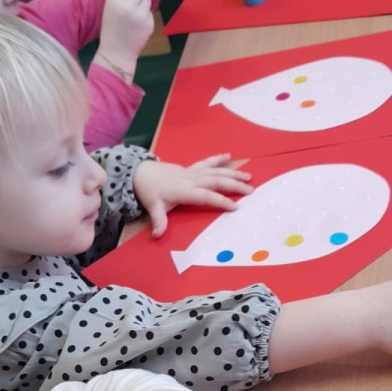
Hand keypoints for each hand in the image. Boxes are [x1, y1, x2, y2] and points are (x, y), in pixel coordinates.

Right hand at [96, 0, 153, 74]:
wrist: (116, 53)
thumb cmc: (111, 28)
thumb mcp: (110, 7)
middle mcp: (127, 5)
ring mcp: (139, 15)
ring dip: (144, 1)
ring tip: (136, 11)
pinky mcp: (148, 23)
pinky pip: (150, 11)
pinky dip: (146, 14)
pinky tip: (139, 23)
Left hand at [133, 155, 252, 237]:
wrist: (141, 173)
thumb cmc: (149, 191)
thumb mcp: (153, 207)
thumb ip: (159, 221)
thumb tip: (157, 235)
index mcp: (184, 191)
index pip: (206, 196)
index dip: (221, 201)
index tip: (235, 207)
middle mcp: (191, 180)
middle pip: (216, 181)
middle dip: (234, 185)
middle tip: (250, 190)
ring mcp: (192, 172)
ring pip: (215, 171)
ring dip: (232, 173)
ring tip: (248, 176)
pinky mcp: (190, 168)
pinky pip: (206, 163)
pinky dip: (217, 159)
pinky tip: (229, 155)